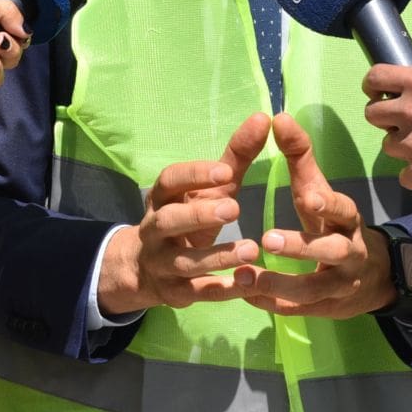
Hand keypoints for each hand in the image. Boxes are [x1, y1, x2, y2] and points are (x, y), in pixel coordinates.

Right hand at [97, 113, 267, 315]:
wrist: (146, 269)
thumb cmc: (189, 217)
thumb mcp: (208, 189)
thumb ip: (236, 158)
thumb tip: (264, 118)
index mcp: (162, 197)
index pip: (170, 180)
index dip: (194, 175)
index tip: (225, 170)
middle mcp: (156, 229)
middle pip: (170, 221)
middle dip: (199, 215)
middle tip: (235, 207)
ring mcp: (163, 263)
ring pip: (185, 262)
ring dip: (217, 256)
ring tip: (252, 250)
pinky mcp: (175, 293)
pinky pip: (198, 292)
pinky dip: (222, 289)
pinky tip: (249, 284)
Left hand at [238, 113, 393, 318]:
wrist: (372, 278)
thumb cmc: (332, 223)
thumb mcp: (320, 190)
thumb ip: (299, 156)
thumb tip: (277, 116)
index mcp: (347, 219)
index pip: (343, 208)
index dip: (328, 202)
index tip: (307, 195)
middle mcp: (349, 252)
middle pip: (332, 250)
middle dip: (303, 246)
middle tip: (268, 239)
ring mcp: (339, 284)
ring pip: (312, 289)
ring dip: (278, 284)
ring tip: (244, 277)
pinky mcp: (325, 309)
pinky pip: (298, 311)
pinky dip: (272, 305)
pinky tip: (246, 296)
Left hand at [363, 65, 411, 197]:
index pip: (376, 77)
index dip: (374, 85)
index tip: (380, 92)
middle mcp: (408, 112)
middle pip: (372, 113)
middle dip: (386, 118)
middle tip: (405, 123)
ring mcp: (410, 145)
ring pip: (388, 146)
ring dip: (404, 147)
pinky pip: (405, 175)